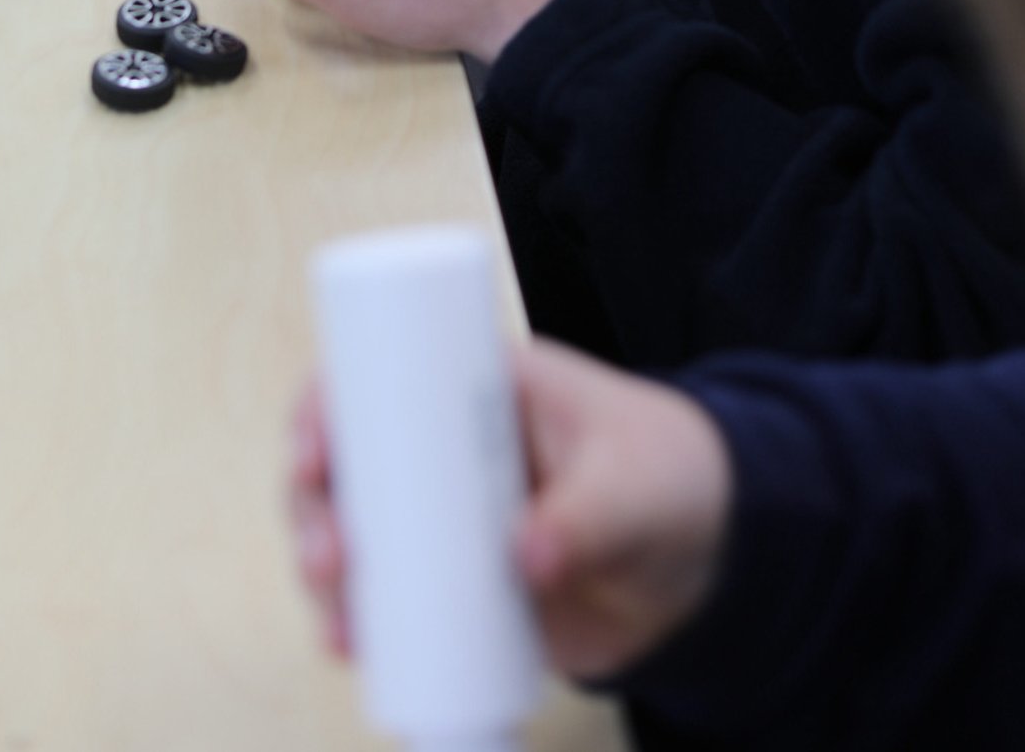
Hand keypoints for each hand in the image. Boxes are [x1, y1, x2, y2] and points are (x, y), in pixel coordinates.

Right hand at [289, 339, 733, 682]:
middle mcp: (444, 447)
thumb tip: (526, 561)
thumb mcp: (634, 481)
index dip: (325, 408)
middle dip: (314, 511)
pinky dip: (360, 623)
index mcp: (476, 385)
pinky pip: (390, 598)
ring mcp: (447, 518)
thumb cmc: (671, 475)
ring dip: (327, 577)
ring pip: (356, 535)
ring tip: (342, 626)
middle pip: (347, 465)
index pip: (376, 374)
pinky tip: (352, 649)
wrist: (711, 554)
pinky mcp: (460, 583)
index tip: (312, 455)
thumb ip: (590, 516)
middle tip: (330, 560)